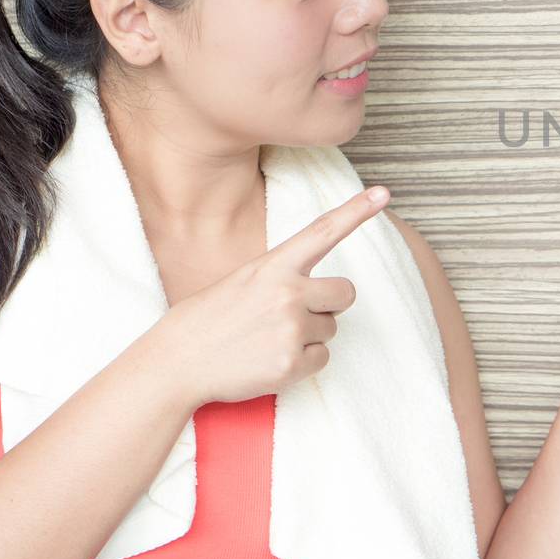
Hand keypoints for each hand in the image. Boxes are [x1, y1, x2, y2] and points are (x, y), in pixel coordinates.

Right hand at [156, 185, 390, 406]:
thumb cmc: (208, 320)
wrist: (176, 363)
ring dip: (309, 336)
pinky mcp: (292, 363)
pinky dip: (302, 364)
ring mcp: (292, 328)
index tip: (383, 194)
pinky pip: (322, 359)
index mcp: (274, 266)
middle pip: (346, 293)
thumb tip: (318, 293)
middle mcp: (288, 292)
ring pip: (331, 329)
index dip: (356, 211)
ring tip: (268, 339)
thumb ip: (282, 278)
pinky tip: (270, 360)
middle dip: (330, 304)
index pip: (323, 232)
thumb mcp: (243, 282)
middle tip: (294, 314)